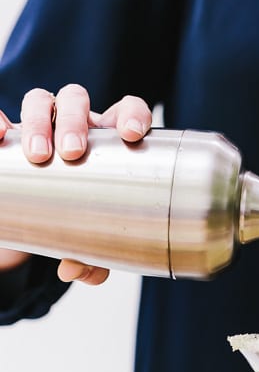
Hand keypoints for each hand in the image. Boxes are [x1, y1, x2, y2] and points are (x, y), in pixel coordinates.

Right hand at [0, 84, 151, 284]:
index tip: (132, 136)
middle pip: (77, 101)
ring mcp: (41, 125)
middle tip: (73, 153)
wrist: (35, 216)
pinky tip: (0, 135)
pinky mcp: (11, 135)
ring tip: (39, 155)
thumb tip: (73, 271)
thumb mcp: (87, 237)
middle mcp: (76, 126)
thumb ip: (88, 256)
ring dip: (41, 120)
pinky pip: (3, 117)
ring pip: (42, 101)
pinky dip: (0, 120)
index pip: (127, 112)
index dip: (133, 115)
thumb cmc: (75, 218)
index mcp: (108, 142)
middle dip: (76, 121)